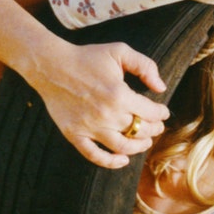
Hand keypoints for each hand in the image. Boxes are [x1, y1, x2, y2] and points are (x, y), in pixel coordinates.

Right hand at [31, 38, 167, 168]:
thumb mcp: (120, 51)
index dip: (161, 113)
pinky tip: (122, 160)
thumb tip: (161, 88)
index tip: (163, 112)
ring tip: (145, 142)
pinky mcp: (75, 134)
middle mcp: (107, 115)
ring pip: (123, 147)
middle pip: (140, 130)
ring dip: (139, 147)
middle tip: (156, 126)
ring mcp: (90, 127)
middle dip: (154, 129)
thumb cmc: (87, 57)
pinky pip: (95, 156)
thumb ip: (145, 66)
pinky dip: (111, 162)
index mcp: (120, 95)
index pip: (151, 113)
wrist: (51, 65)